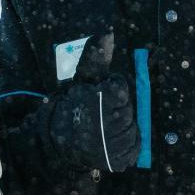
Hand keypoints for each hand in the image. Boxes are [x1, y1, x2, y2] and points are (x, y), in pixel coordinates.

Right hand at [41, 33, 139, 171]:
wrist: (60, 140)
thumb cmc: (75, 105)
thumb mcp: (83, 79)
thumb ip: (97, 57)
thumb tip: (108, 32)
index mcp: (98, 102)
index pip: (120, 89)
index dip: (111, 90)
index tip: (99, 96)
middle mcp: (106, 125)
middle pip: (128, 110)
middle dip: (118, 109)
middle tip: (102, 113)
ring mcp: (112, 146)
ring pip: (133, 129)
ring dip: (123, 127)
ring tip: (106, 127)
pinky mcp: (117, 161)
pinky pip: (134, 148)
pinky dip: (127, 144)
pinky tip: (112, 140)